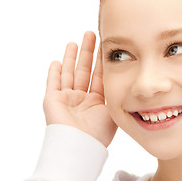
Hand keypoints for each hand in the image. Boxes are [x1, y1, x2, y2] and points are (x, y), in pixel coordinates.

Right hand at [43, 31, 116, 146]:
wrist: (80, 145)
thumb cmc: (98, 132)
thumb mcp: (113, 110)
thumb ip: (117, 95)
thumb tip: (129, 81)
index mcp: (96, 102)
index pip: (98, 76)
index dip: (100, 60)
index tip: (104, 45)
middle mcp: (81, 99)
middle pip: (84, 70)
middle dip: (87, 52)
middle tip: (90, 34)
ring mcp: (66, 100)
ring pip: (69, 73)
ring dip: (72, 58)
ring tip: (75, 42)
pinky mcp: (52, 100)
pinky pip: (53, 83)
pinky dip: (54, 73)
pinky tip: (57, 62)